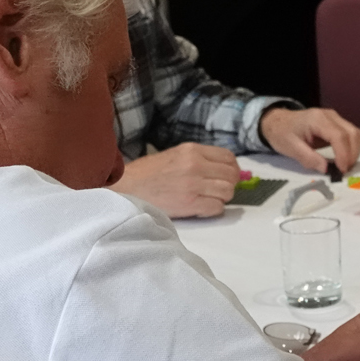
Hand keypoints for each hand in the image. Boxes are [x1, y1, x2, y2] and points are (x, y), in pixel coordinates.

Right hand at [111, 143, 241, 217]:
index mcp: (192, 150)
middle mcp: (195, 165)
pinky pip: (217, 208)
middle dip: (229, 184)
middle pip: (231, 176)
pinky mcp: (189, 203)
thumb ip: (199, 159)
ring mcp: (193, 185)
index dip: (232, 168)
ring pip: (227, 192)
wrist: (127, 187)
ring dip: (222, 198)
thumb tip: (225, 169)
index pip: (229, 158)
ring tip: (208, 199)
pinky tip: (202, 208)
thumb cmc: (149, 173)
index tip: (227, 176)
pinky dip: (213, 210)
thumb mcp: (176, 155)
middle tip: (218, 190)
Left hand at [262, 106, 359, 173]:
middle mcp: (330, 116)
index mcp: (317, 119)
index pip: (339, 136)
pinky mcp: (338, 123)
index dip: (344, 154)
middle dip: (352, 154)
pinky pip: (352, 134)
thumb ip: (309, 158)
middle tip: (343, 170)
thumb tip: (327, 170)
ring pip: (356, 134)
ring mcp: (336, 118)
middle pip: (352, 133)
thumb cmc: (282, 133)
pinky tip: (344, 158)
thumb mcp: (290, 148)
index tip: (341, 170)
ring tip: (344, 165)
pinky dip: (353, 147)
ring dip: (355, 151)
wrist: (278, 121)